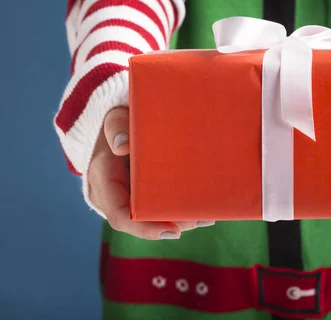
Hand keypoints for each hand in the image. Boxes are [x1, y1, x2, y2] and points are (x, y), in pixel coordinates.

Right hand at [87, 107, 214, 239]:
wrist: (117, 126)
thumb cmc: (118, 123)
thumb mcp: (114, 118)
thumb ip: (115, 126)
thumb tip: (122, 145)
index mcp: (103, 181)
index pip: (120, 215)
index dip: (145, 228)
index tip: (172, 232)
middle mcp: (113, 197)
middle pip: (143, 221)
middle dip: (172, 224)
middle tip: (201, 218)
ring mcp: (128, 198)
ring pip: (153, 218)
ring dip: (180, 219)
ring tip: (208, 215)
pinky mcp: (143, 195)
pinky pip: (158, 207)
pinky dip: (180, 210)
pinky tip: (204, 210)